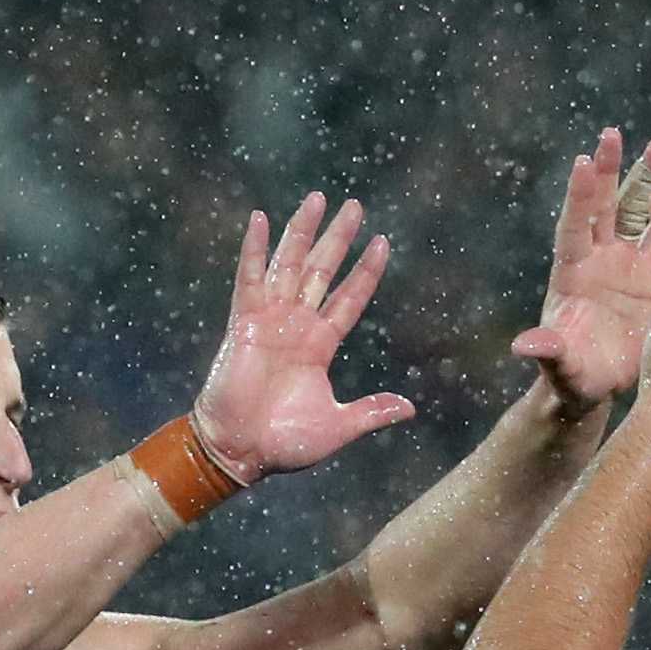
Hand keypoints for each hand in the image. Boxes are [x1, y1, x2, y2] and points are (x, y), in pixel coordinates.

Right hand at [193, 192, 415, 483]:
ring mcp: (270, 320)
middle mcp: (297, 325)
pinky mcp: (244, 322)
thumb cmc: (285, 444)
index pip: (349, 299)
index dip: (366, 272)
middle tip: (354, 205)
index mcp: (320, 345)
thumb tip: (409, 408)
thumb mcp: (338, 427)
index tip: (383, 242)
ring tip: (318, 198)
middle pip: (322, 270)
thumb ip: (370, 411)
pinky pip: (250, 278)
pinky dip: (255, 249)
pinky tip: (261, 218)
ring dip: (303, 231)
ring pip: (290, 264)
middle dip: (338, 238)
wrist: (241, 451)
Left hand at [510, 128, 650, 410]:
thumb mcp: (561, 366)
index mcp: (571, 273)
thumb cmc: (573, 377)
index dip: (578, 197)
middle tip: (612, 135)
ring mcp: (623, 262)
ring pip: (634, 212)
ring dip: (646, 180)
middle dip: (607, 172)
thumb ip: (547, 351)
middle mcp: (596, 259)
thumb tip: (524, 345)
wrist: (599, 384)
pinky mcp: (650, 272)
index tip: (583, 162)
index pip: (573, 226)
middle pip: (600, 207)